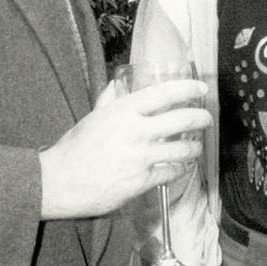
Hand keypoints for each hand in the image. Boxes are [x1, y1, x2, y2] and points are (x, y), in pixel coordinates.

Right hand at [38, 77, 211, 219]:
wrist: (60, 182)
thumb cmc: (73, 149)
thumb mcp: (92, 118)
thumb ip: (109, 100)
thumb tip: (118, 83)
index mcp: (123, 110)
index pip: (164, 94)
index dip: (187, 89)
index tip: (201, 88)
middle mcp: (136, 131)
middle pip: (181, 120)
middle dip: (200, 118)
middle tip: (206, 119)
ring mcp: (141, 157)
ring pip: (182, 149)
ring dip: (194, 147)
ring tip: (196, 147)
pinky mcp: (142, 181)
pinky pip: (171, 172)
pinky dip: (180, 169)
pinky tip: (181, 167)